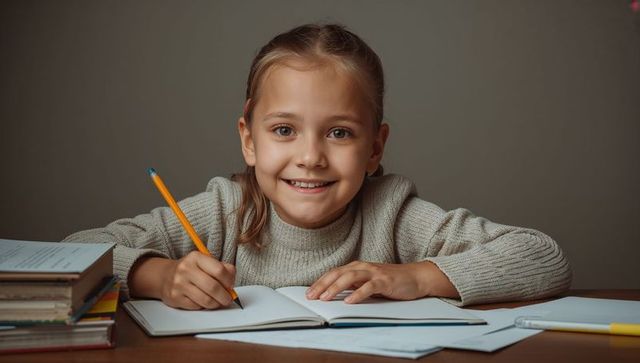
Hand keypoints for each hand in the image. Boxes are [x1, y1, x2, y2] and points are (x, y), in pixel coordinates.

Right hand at [158, 251, 236, 309]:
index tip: (231, 285)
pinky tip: (204, 301)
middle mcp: (186, 269)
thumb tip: (232, 282)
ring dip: (216, 303)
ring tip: (218, 302)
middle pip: (213, 287)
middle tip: (228, 299)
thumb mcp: (205, 262)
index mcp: (196, 257)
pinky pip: (196, 306)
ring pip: (206, 300)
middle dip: (224, 296)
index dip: (229, 280)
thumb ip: (223, 268)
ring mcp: (179, 284)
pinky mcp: (175, 297)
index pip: (219, 270)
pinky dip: (204, 306)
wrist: (165, 276)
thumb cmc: (191, 269)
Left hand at [305, 261, 457, 303]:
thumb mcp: (369, 282)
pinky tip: (349, 301)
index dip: (320, 282)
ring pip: (350, 278)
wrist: (416, 277)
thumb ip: (354, 285)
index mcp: (358, 267)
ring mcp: (374, 273)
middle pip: (338, 274)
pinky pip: (368, 287)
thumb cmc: (391, 281)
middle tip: (311, 297)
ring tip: (325, 298)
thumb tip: (335, 294)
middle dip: (322, 285)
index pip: (334, 273)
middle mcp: (363, 267)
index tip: (308, 293)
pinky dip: (357, 294)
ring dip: (336, 288)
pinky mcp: (385, 281)